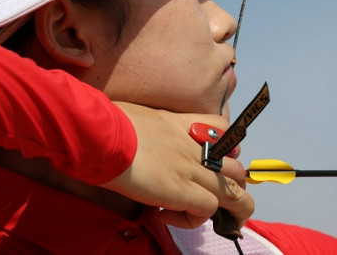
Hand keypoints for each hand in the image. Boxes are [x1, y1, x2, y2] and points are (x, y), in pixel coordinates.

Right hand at [99, 102, 253, 228]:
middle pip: (236, 169)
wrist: (101, 133)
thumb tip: (139, 140)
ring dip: (228, 211)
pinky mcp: (181, 190)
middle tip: (212, 200)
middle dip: (233, 189)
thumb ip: (150, 129)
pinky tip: (167, 216)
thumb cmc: (108, 122)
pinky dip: (193, 220)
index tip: (215, 163)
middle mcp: (194, 145)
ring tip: (209, 221)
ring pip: (234, 193)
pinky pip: (207, 209)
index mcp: (183, 124)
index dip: (228, 149)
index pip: (223, 130)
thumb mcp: (138, 115)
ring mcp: (191, 168)